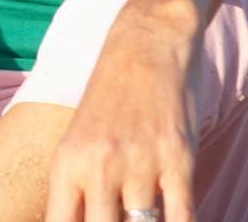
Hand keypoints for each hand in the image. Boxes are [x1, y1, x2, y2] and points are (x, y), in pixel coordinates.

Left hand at [45, 6, 203, 221]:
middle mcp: (98, 166)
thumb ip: (78, 187)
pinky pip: (181, 217)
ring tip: (144, 219)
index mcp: (66, 162)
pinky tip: (176, 221)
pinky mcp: (178, 160)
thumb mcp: (79, 139)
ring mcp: (139, 164)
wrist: (145, 43)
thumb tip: (80, 220)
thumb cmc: (110, 98)